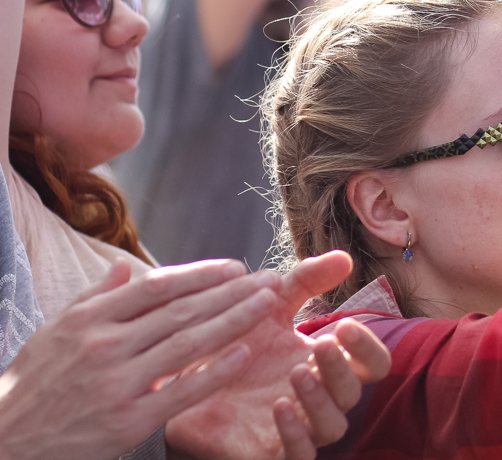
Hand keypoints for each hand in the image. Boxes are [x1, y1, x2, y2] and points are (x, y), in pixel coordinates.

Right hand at [0, 260, 279, 459]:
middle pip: (182, 311)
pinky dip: (214, 371)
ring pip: (187, 344)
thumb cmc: (31, 387)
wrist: (2, 444)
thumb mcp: (53, 333)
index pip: (157, 287)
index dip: (201, 274)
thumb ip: (94, 298)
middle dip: (232, 292)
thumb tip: (124, 265)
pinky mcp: (126, 422)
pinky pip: (180, 392)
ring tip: (267, 304)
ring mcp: (116, 384)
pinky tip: (244, 353)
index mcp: (89, 320)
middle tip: (269, 278)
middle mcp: (104, 346)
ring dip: (234, 321)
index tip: (236, 267)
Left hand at [166, 252, 389, 459]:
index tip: (346, 325)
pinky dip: (296, 435)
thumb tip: (345, 257)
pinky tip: (280, 407)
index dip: (367, 347)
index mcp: (327, 364)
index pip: (372, 364)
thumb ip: (306, 281)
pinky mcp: (270, 452)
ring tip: (297, 373)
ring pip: (332, 427)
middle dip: (341, 369)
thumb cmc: (236, 342)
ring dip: (320, 400)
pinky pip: (299, 457)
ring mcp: (297, 428)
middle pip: (354, 393)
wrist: (182, 379)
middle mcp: (319, 398)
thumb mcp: (270, 304)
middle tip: (322, 345)